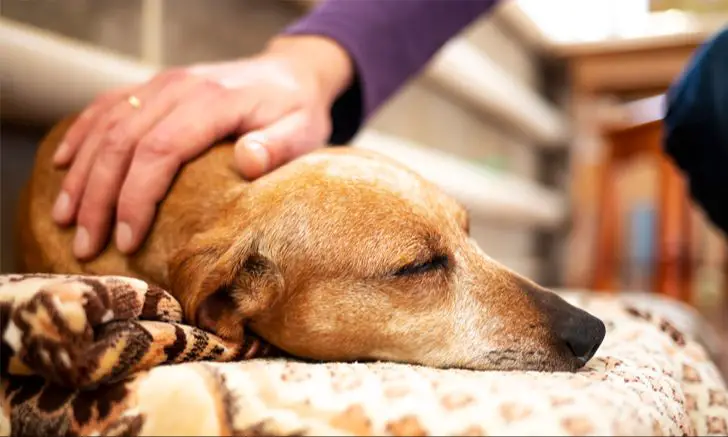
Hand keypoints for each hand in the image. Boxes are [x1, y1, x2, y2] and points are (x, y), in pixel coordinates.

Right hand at [51, 36, 352, 259]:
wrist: (290, 74)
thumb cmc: (298, 111)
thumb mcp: (303, 131)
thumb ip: (278, 146)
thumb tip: (248, 161)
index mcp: (214, 101)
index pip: (160, 151)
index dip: (136, 197)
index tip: (126, 239)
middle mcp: (180, 87)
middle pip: (123, 143)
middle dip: (99, 197)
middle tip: (87, 244)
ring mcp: (163, 84)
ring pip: (106, 126)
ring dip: (81, 173)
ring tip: (65, 218)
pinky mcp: (155, 87)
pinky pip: (106, 106)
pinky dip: (81, 136)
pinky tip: (62, 165)